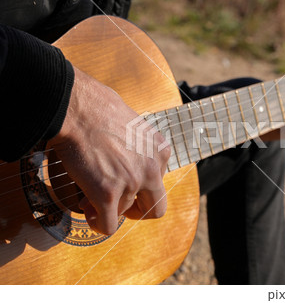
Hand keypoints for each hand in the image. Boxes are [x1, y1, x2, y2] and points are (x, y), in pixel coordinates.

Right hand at [49, 67, 170, 234]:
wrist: (76, 107)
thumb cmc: (98, 108)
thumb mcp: (133, 125)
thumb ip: (138, 147)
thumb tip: (127, 158)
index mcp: (160, 150)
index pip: (159, 180)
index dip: (140, 187)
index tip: (123, 183)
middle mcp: (151, 168)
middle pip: (156, 207)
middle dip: (137, 210)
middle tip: (119, 205)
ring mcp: (132, 182)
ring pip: (123, 212)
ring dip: (107, 208)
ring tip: (88, 194)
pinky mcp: (108, 193)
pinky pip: (108, 225)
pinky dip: (98, 224)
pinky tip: (88, 212)